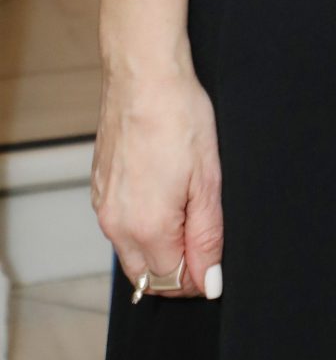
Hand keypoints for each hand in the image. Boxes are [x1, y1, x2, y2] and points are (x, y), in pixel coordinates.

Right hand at [93, 62, 223, 301]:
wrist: (143, 77)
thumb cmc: (180, 117)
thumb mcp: (208, 180)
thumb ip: (207, 237)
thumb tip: (209, 282)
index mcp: (147, 228)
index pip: (171, 282)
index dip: (198, 277)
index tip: (214, 258)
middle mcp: (117, 226)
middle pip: (147, 275)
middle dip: (176, 268)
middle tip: (202, 234)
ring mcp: (103, 208)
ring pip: (131, 252)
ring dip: (158, 246)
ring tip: (184, 204)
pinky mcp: (97, 190)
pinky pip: (119, 226)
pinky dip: (141, 224)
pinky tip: (161, 191)